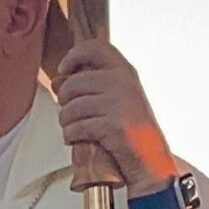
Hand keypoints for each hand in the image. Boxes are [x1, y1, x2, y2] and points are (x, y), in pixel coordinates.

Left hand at [54, 41, 177, 194]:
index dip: (74, 55)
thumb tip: (57, 81)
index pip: (95, 47)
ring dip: (66, 123)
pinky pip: (76, 127)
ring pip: (70, 107)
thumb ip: (88, 87)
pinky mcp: (112, 125)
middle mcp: (123, 82)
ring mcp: (119, 103)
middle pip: (73, 83)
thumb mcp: (114, 101)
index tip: (64, 70)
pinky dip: (71, 136)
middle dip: (64, 102)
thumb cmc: (130, 131)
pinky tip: (78, 140)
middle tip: (71, 115)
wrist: (151, 160)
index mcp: (125, 72)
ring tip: (75, 130)